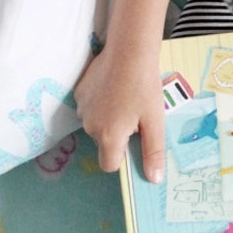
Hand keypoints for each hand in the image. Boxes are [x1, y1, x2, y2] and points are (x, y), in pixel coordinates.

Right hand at [75, 43, 165, 181]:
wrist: (129, 52)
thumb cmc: (145, 87)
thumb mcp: (155, 121)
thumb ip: (152, 152)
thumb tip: (153, 180)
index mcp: (108, 136)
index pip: (109, 165)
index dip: (123, 158)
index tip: (135, 140)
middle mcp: (89, 126)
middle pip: (104, 143)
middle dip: (119, 135)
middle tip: (136, 114)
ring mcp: (81, 109)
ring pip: (96, 125)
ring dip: (110, 119)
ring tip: (126, 98)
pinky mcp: (78, 93)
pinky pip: (90, 108)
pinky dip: (101, 104)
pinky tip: (114, 88)